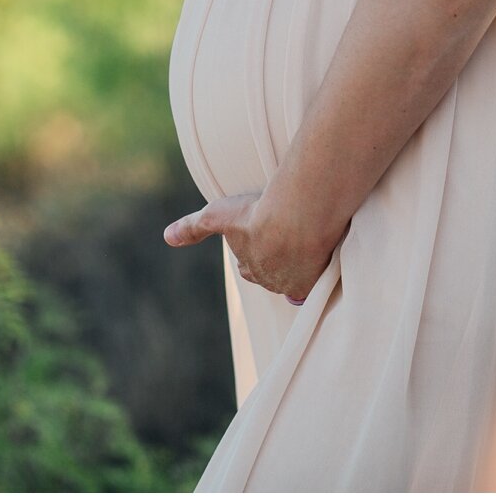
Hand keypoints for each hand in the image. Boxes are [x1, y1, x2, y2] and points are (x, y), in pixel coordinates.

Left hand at [163, 191, 346, 303]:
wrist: (298, 215)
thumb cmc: (257, 214)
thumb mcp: (218, 215)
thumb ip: (193, 227)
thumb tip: (166, 237)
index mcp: (251, 268)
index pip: (250, 267)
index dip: (254, 252)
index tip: (261, 239)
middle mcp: (274, 281)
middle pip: (276, 272)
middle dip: (279, 259)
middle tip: (288, 238)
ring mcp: (300, 281)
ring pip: (299, 274)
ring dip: (303, 260)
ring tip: (310, 240)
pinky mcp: (323, 278)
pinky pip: (324, 275)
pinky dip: (324, 263)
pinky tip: (329, 249)